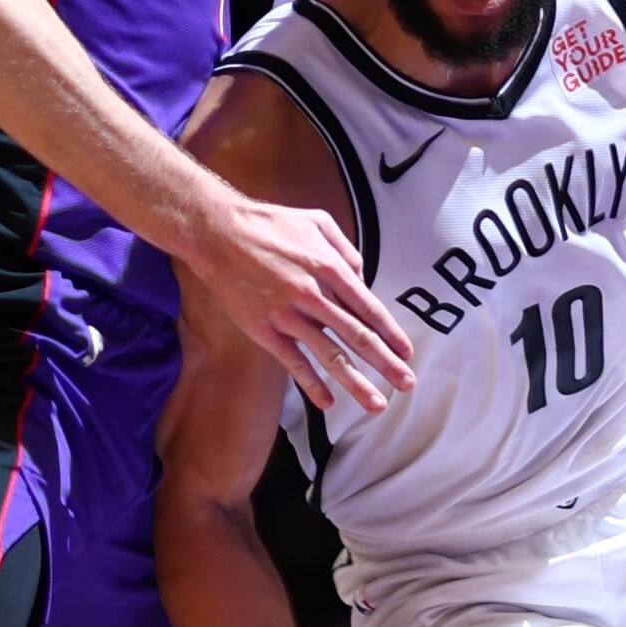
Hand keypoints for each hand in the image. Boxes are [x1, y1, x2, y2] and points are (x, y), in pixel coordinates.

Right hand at [187, 194, 417, 413]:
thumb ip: (346, 251)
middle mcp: (313, 295)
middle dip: (386, 363)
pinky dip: (311, 384)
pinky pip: (293, 362)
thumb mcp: (318, 223)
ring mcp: (287, 315)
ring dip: (356, 383)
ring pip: (329, 355)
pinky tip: (327, 402)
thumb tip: (362, 279)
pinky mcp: (264, 329)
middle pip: (357, 337)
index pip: (369, 309)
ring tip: (377, 404)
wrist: (219, 233)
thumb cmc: (270, 225)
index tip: (406, 353)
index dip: (391, 333)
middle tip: (406, 383)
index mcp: (329, 267)